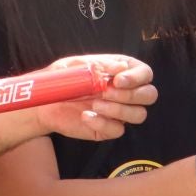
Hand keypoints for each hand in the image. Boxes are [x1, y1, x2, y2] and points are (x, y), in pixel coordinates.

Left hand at [32, 55, 157, 141]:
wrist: (46, 102)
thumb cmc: (63, 79)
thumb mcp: (77, 65)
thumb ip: (100, 65)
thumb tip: (121, 67)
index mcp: (122, 72)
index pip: (145, 74)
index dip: (136, 78)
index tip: (117, 80)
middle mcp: (125, 92)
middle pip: (149, 95)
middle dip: (131, 95)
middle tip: (106, 92)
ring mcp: (119, 112)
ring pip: (139, 115)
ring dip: (119, 110)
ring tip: (94, 104)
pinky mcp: (108, 129)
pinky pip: (118, 130)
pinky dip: (103, 123)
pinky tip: (86, 116)